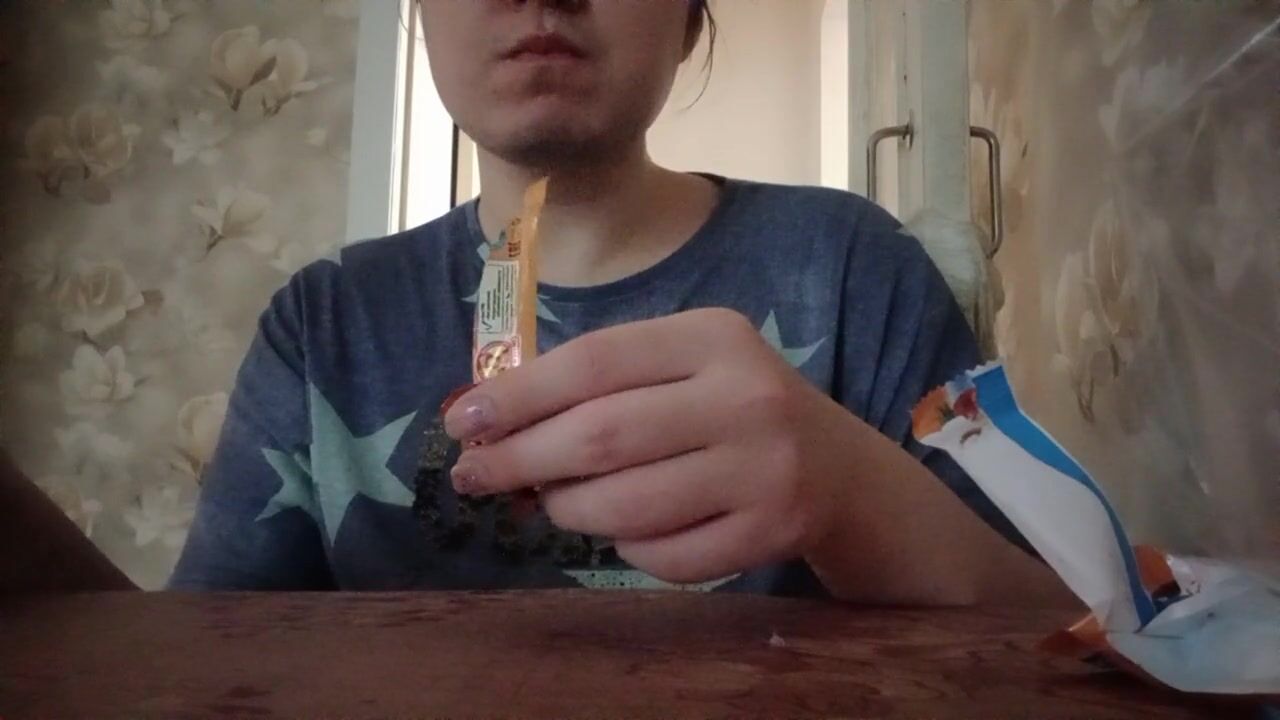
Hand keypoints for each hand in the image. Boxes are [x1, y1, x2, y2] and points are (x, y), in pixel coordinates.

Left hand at [443, 308, 870, 583]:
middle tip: (474, 476)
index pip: (594, 362)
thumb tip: (492, 419)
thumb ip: (603, 379)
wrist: (836, 467)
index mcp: (714, 336)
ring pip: (626, 506)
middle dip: (521, 460)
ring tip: (551, 501)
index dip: (518, 395)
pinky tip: (621, 529)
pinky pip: (663, 556)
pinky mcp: (770, 533)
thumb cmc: (732, 405)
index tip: (464, 421)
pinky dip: (624, 548)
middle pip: (602, 436)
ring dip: (567, 509)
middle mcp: (745, 398)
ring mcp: (764, 470)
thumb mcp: (683, 364)